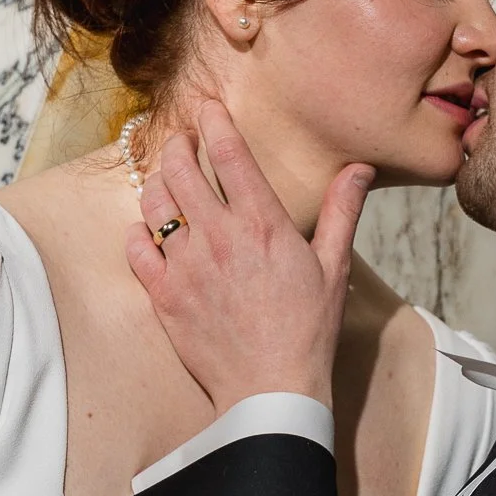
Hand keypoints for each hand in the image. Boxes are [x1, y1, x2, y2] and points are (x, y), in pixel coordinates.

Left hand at [127, 103, 373, 414]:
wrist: (271, 389)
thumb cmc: (308, 329)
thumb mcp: (332, 266)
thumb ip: (342, 210)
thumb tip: (358, 168)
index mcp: (263, 223)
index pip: (230, 153)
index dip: (214, 121)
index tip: (206, 106)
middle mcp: (219, 236)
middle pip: (180, 168)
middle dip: (177, 144)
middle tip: (181, 139)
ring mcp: (186, 265)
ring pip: (153, 203)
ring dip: (157, 184)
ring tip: (165, 181)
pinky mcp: (164, 295)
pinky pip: (136, 248)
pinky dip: (138, 232)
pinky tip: (148, 231)